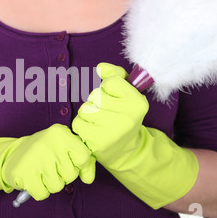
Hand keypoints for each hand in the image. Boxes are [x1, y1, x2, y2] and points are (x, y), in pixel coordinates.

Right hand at [2, 124, 94, 200]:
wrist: (13, 154)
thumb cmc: (46, 152)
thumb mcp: (65, 148)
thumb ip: (84, 162)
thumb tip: (88, 179)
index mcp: (60, 133)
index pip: (83, 157)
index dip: (77, 163)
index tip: (66, 159)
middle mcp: (47, 142)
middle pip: (71, 175)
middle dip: (62, 175)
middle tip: (50, 165)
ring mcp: (34, 158)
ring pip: (57, 186)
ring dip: (50, 184)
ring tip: (41, 171)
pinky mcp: (23, 174)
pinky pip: (43, 194)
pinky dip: (39, 190)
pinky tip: (33, 178)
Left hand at [72, 63, 198, 208]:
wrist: (126, 150)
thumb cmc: (123, 115)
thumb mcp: (127, 94)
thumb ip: (115, 75)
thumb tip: (100, 67)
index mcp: (138, 103)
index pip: (110, 82)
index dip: (108, 88)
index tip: (114, 98)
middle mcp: (127, 117)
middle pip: (95, 96)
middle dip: (96, 102)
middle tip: (106, 113)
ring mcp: (112, 131)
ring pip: (84, 110)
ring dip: (87, 114)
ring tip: (99, 122)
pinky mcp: (98, 143)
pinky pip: (78, 124)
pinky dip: (82, 126)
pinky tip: (93, 131)